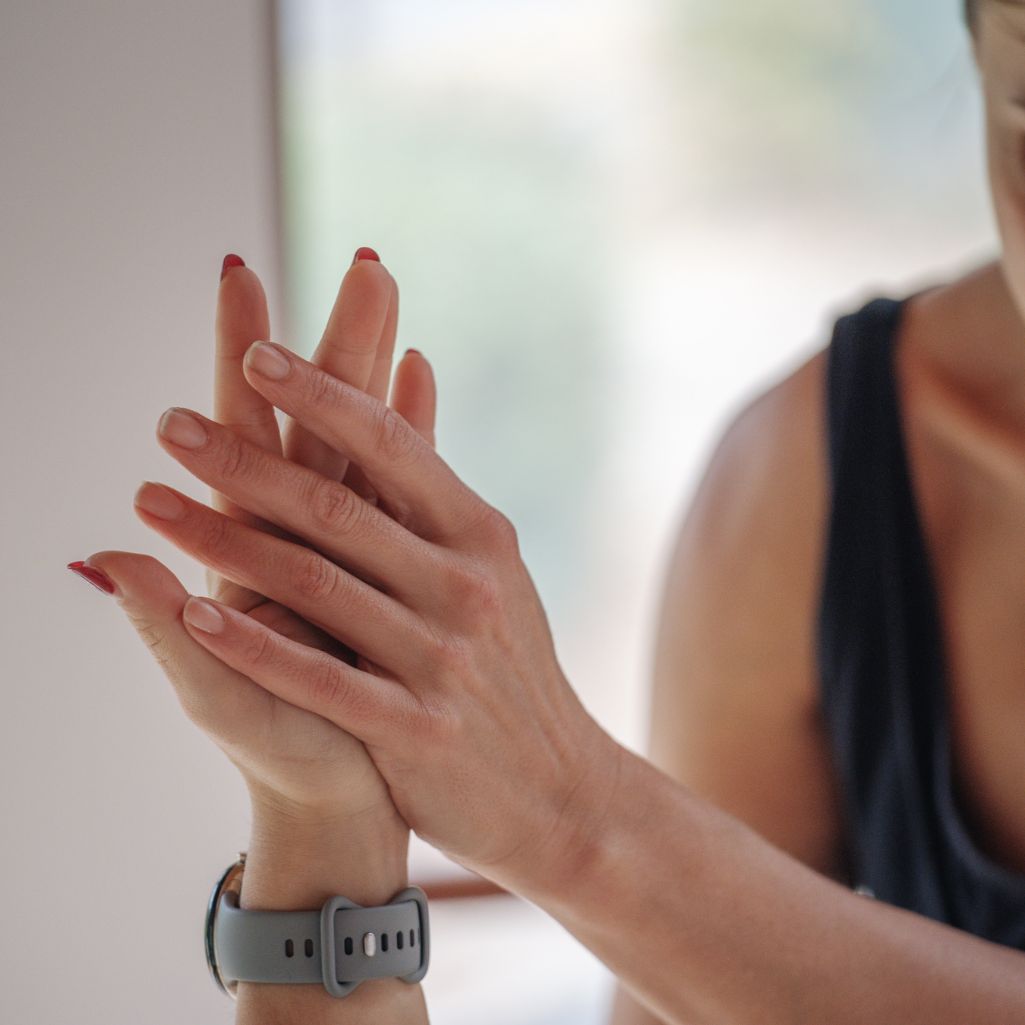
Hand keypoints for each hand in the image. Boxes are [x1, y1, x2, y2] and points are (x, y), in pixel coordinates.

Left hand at [131, 338, 622, 894]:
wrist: (558, 786)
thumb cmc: (505, 660)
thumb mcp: (488, 559)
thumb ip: (433, 474)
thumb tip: (409, 359)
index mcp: (479, 534)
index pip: (394, 445)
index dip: (322, 395)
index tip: (253, 352)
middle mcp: (464, 585)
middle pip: (339, 508)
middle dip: (245, 462)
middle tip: (167, 424)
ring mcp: (441, 657)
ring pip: (318, 586)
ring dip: (225, 543)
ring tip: (150, 505)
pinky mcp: (416, 730)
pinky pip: (320, 680)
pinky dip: (255, 646)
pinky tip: (195, 617)